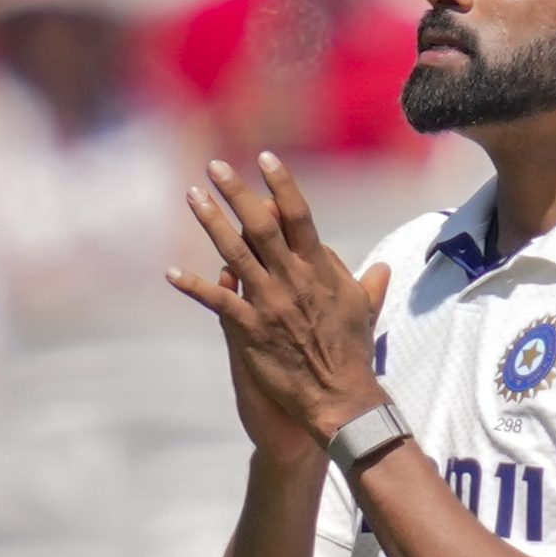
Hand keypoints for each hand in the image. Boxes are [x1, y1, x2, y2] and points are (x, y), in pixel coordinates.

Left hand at [170, 152, 391, 444]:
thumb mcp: (365, 311)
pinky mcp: (251, 329)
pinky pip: (218, 301)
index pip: (300, 215)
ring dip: (212, 223)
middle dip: (237, 192)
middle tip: (216, 166)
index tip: (266, 158)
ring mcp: (270, 303)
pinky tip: (172, 273)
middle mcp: (293, 279)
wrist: (339, 397)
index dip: (282, 184)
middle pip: (262, 225)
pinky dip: (194, 286)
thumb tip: (383, 268)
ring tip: (193, 197)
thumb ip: (369, 285)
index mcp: (320, 270)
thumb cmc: (352, 353)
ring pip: (235, 253)